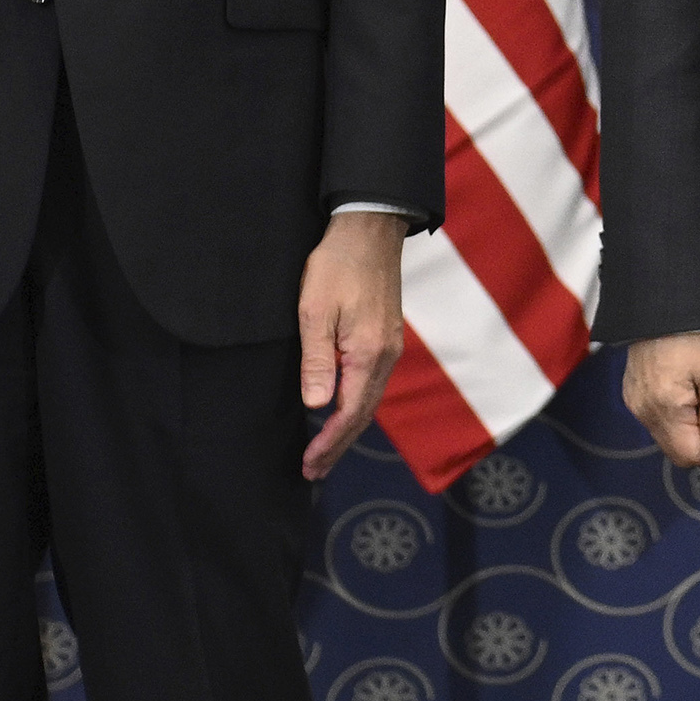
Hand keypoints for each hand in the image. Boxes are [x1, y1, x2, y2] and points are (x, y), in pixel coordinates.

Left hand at [297, 209, 408, 479]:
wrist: (369, 230)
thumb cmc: (338, 265)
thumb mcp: (314, 311)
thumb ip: (316, 360)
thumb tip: (316, 405)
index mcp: (368, 354)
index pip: (348, 413)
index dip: (328, 443)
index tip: (309, 465)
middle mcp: (386, 357)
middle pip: (363, 414)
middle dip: (338, 445)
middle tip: (314, 471)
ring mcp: (390, 347)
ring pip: (369, 400)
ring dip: (347, 428)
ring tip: (324, 450)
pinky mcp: (386, 337)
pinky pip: (371, 383)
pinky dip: (355, 406)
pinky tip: (341, 409)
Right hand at [624, 330, 699, 469]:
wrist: (664, 302)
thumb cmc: (695, 334)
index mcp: (663, 410)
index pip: (691, 457)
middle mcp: (643, 412)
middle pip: (677, 450)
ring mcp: (634, 403)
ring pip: (667, 436)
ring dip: (689, 426)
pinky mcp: (632, 393)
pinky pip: (656, 418)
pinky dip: (675, 414)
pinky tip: (685, 389)